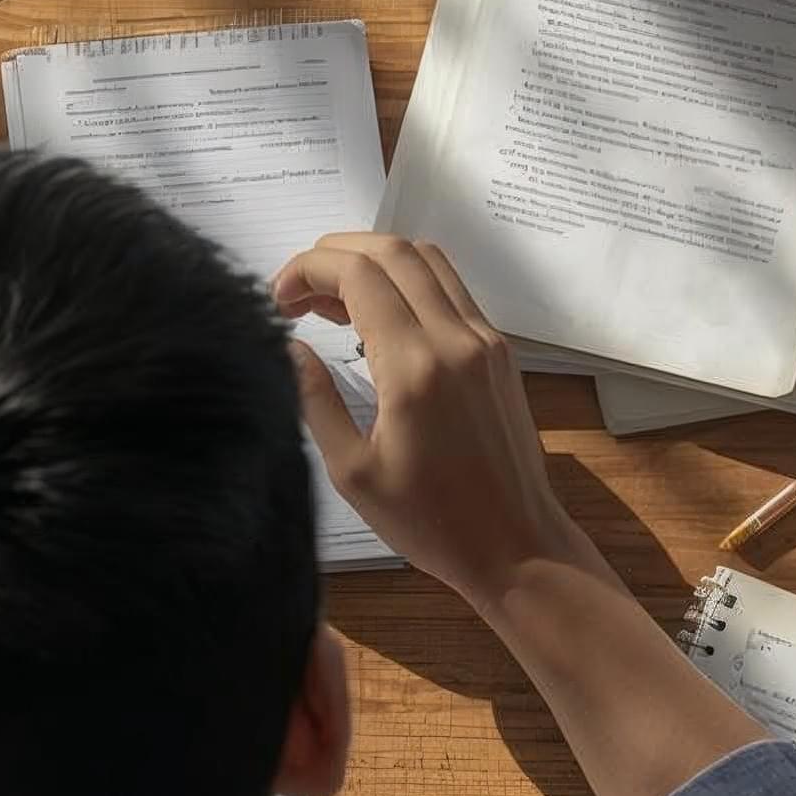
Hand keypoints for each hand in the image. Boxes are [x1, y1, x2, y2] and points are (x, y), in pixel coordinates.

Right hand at [271, 235, 586, 599]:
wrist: (516, 545)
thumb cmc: (431, 522)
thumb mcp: (352, 471)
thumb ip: (315, 399)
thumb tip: (289, 347)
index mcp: (414, 369)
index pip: (357, 274)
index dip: (308, 269)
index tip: (279, 299)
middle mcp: (456, 340)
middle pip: (392, 250)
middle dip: (334, 254)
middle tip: (297, 292)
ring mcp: (484, 341)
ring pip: (427, 260)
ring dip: (373, 262)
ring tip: (331, 301)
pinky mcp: (498, 352)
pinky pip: (449, 290)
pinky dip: (406, 283)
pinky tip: (375, 320)